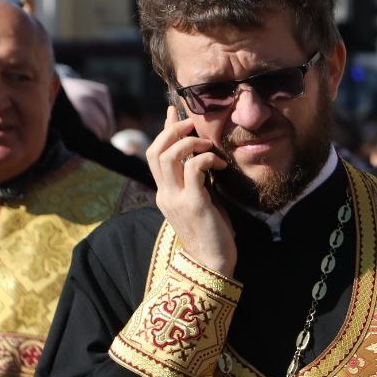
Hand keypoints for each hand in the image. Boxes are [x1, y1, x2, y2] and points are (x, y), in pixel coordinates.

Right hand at [147, 105, 235, 275]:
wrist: (213, 264)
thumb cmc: (212, 233)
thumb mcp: (200, 201)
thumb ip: (197, 181)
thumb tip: (203, 158)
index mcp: (164, 193)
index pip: (155, 155)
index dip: (164, 130)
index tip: (175, 112)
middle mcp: (164, 194)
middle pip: (155, 150)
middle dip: (174, 130)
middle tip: (194, 123)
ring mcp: (176, 198)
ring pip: (169, 155)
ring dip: (191, 142)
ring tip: (209, 145)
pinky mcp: (193, 203)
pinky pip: (195, 168)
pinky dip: (207, 159)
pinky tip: (222, 165)